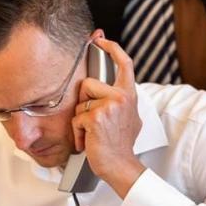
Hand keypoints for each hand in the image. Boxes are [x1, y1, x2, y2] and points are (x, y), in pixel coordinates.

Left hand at [71, 36, 144, 197]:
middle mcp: (121, 97)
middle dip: (84, 103)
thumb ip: (121, 101)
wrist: (121, 166)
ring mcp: (109, 106)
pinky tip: (89, 140)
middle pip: (88, 84)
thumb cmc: (120, 144)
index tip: (101, 40)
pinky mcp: (96, 118)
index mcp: (129, 95)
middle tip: (94, 121)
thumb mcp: (129, 117)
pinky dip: (78, 133)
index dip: (112, 48)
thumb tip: (113, 90)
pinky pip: (76, 119)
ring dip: (80, 120)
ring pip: (80, 103)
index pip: (124, 63)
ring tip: (92, 133)